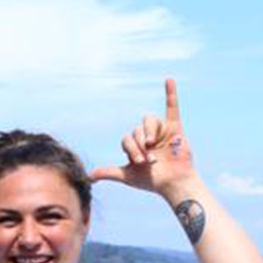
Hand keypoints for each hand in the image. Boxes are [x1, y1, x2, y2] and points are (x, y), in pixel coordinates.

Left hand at [91, 78, 195, 193]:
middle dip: (140, 144)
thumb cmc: (151, 180)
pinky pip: (172, 108)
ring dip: (150, 132)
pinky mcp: (174, 129)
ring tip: (153, 145)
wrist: (173, 183)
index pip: (127, 139)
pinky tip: (169, 80)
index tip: (139, 162)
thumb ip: (110, 173)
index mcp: (134, 146)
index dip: (131, 149)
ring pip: (150, 121)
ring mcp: (160, 131)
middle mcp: (145, 136)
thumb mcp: (128, 176)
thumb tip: (89, 177)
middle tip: (149, 159)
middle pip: (137, 130)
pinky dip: (171, 93)